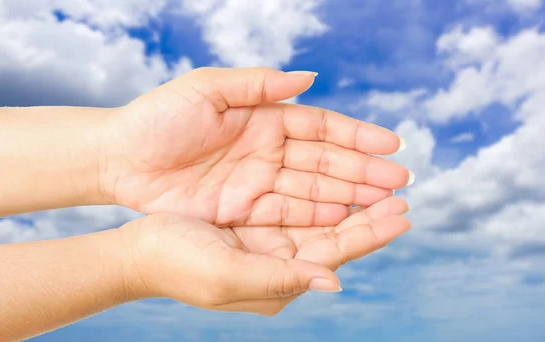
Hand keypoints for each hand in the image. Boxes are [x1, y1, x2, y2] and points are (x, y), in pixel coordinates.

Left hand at [100, 67, 410, 226]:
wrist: (119, 159)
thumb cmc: (158, 117)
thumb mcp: (206, 90)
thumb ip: (257, 84)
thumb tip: (310, 77)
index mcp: (265, 117)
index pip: (321, 127)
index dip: (357, 136)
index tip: (392, 145)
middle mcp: (268, 150)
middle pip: (326, 162)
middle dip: (364, 171)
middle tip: (401, 182)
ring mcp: (259, 182)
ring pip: (314, 190)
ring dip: (350, 196)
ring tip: (385, 204)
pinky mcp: (244, 211)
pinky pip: (288, 214)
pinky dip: (317, 217)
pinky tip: (345, 218)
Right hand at [120, 197, 409, 314]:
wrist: (140, 252)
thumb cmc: (177, 265)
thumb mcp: (227, 275)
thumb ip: (280, 279)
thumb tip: (332, 281)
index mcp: (278, 281)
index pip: (335, 255)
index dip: (371, 234)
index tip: (404, 214)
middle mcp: (281, 265)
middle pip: (336, 239)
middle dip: (370, 217)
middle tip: (404, 194)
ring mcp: (270, 245)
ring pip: (322, 222)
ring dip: (352, 204)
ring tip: (382, 186)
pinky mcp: (257, 225)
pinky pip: (299, 209)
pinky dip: (323, 196)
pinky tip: (340, 184)